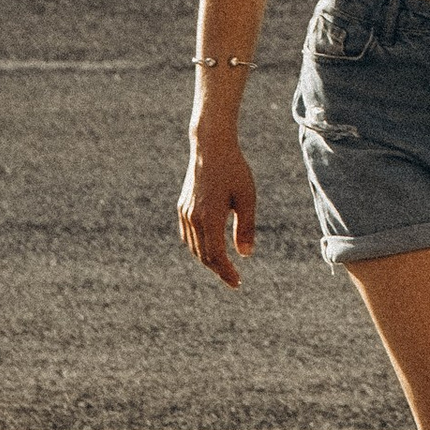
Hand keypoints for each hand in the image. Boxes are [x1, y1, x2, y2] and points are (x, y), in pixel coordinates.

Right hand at [177, 135, 257, 289]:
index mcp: (210, 217)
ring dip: (207, 260)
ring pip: (194, 247)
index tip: (237, 282)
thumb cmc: (234, 169)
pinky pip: (188, 235)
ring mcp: (185, 212)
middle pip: (203, 255)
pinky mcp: (182, 206)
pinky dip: (198, 247)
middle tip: (233, 279)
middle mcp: (193, 218)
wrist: (210, 146)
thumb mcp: (247, 197)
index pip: (215, 255)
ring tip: (223, 266)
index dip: (226, 272)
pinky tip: (208, 248)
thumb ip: (245, 227)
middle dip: (218, 269)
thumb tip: (246, 255)